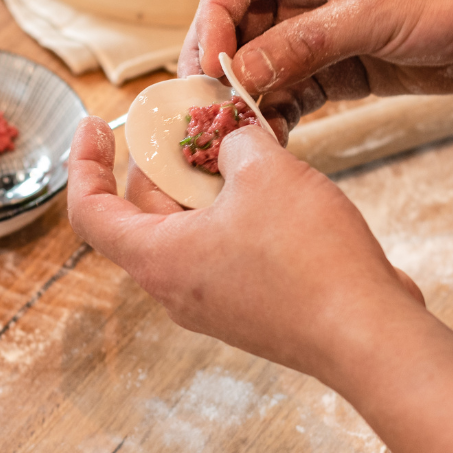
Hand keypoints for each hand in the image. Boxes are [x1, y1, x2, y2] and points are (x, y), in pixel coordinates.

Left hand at [67, 117, 424, 382]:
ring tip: (241, 145)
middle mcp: (177, 288)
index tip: (95, 125)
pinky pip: (226, 249)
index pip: (92, 212)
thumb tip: (235, 141)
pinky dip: (236, 211)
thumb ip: (237, 142)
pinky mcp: (251, 307)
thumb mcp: (266, 171)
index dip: (84, 163)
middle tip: (193, 118)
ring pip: (192, 229)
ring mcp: (215, 302)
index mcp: (159, 258)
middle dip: (165, 160)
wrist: (368, 334)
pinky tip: (275, 185)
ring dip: (208, 184)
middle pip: (147, 213)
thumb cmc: (310, 260)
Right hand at [178, 0, 452, 141]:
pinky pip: (299, 90)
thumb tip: (242, 72)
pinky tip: (274, 136)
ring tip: (240, 132)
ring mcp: (326, 31)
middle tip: (209, 108)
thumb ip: (306, 42)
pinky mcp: (347, 67)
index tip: (209, 65)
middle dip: (224, 66)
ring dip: (251, 97)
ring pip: (267, 64)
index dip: (213, 19)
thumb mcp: (374, 12)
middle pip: (242, 26)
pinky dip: (283, 112)